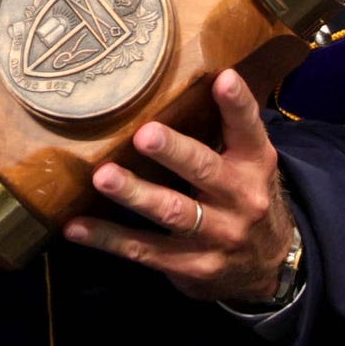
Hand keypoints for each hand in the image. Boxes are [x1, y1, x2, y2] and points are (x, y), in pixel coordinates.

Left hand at [65, 69, 296, 306]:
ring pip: (172, 212)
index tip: (223, 78)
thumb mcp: (249, 165)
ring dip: (135, 193)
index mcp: (254, 164)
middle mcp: (240, 198)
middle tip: (145, 134)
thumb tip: (178, 80)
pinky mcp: (191, 265)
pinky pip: (144, 250)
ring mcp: (216, 235)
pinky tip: (76, 227)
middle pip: (204, 171)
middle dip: (174, 152)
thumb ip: (223, 131)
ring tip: (104, 177)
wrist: (268, 267)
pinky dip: (108, 238)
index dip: (237, 104)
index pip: (248, 128)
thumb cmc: (244, 199)